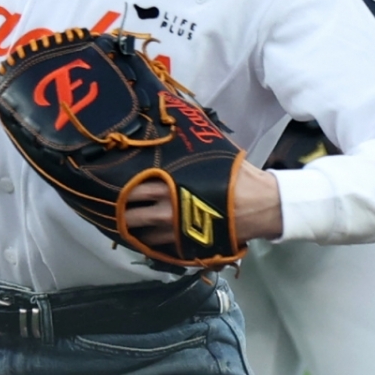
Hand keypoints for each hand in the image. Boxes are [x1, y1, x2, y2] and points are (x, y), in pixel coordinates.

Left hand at [122, 160, 282, 245]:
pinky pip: (161, 248)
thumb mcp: (213, 155)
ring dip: (135, 231)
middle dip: (121, 213)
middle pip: (131, 213)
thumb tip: (184, 126)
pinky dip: (152, 245)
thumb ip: (194, 148)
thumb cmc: (237, 177)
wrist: (261, 205)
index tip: (113, 187)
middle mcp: (166, 206)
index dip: (120, 188)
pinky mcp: (186, 245)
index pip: (133, 186)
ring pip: (142, 234)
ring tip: (129, 227)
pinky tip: (149, 241)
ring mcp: (175, 228)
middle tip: (116, 211)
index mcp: (169, 181)